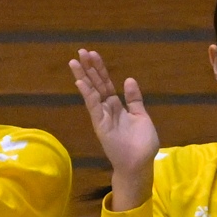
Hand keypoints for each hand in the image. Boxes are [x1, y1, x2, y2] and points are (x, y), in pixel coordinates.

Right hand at [67, 48, 160, 208]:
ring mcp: (102, 116)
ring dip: (83, 76)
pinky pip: (93, 107)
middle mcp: (107, 109)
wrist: (139, 164)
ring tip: (74, 61)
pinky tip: (81, 82)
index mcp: (117, 106)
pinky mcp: (100, 125)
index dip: (100, 69)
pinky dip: (87, 94)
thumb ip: (134, 99)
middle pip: (96, 84)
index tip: (94, 54)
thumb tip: (128, 80)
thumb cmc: (142, 144)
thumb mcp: (141, 116)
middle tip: (80, 51)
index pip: (106, 83)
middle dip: (89, 68)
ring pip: (91, 92)